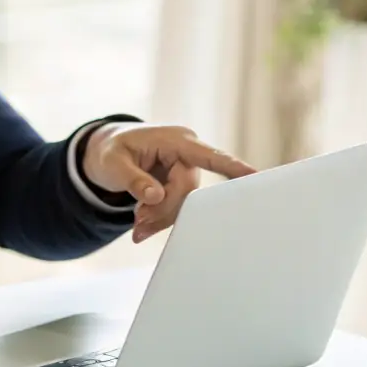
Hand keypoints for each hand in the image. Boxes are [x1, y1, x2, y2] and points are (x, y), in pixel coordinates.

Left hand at [82, 123, 256, 242]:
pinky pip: (179, 207)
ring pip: (185, 204)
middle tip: (137, 226)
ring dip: (160, 217)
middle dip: (164, 211)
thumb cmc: (111, 151)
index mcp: (176, 140)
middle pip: (188, 191)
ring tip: (137, 226)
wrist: (109, 152)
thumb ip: (133, 179)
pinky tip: (142, 224)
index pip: (208, 155)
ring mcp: (187, 171)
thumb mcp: (112, 162)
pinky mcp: (182, 185)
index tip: (256, 175)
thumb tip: (155, 196)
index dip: (232, 167)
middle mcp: (187, 154)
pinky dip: (160, 218)